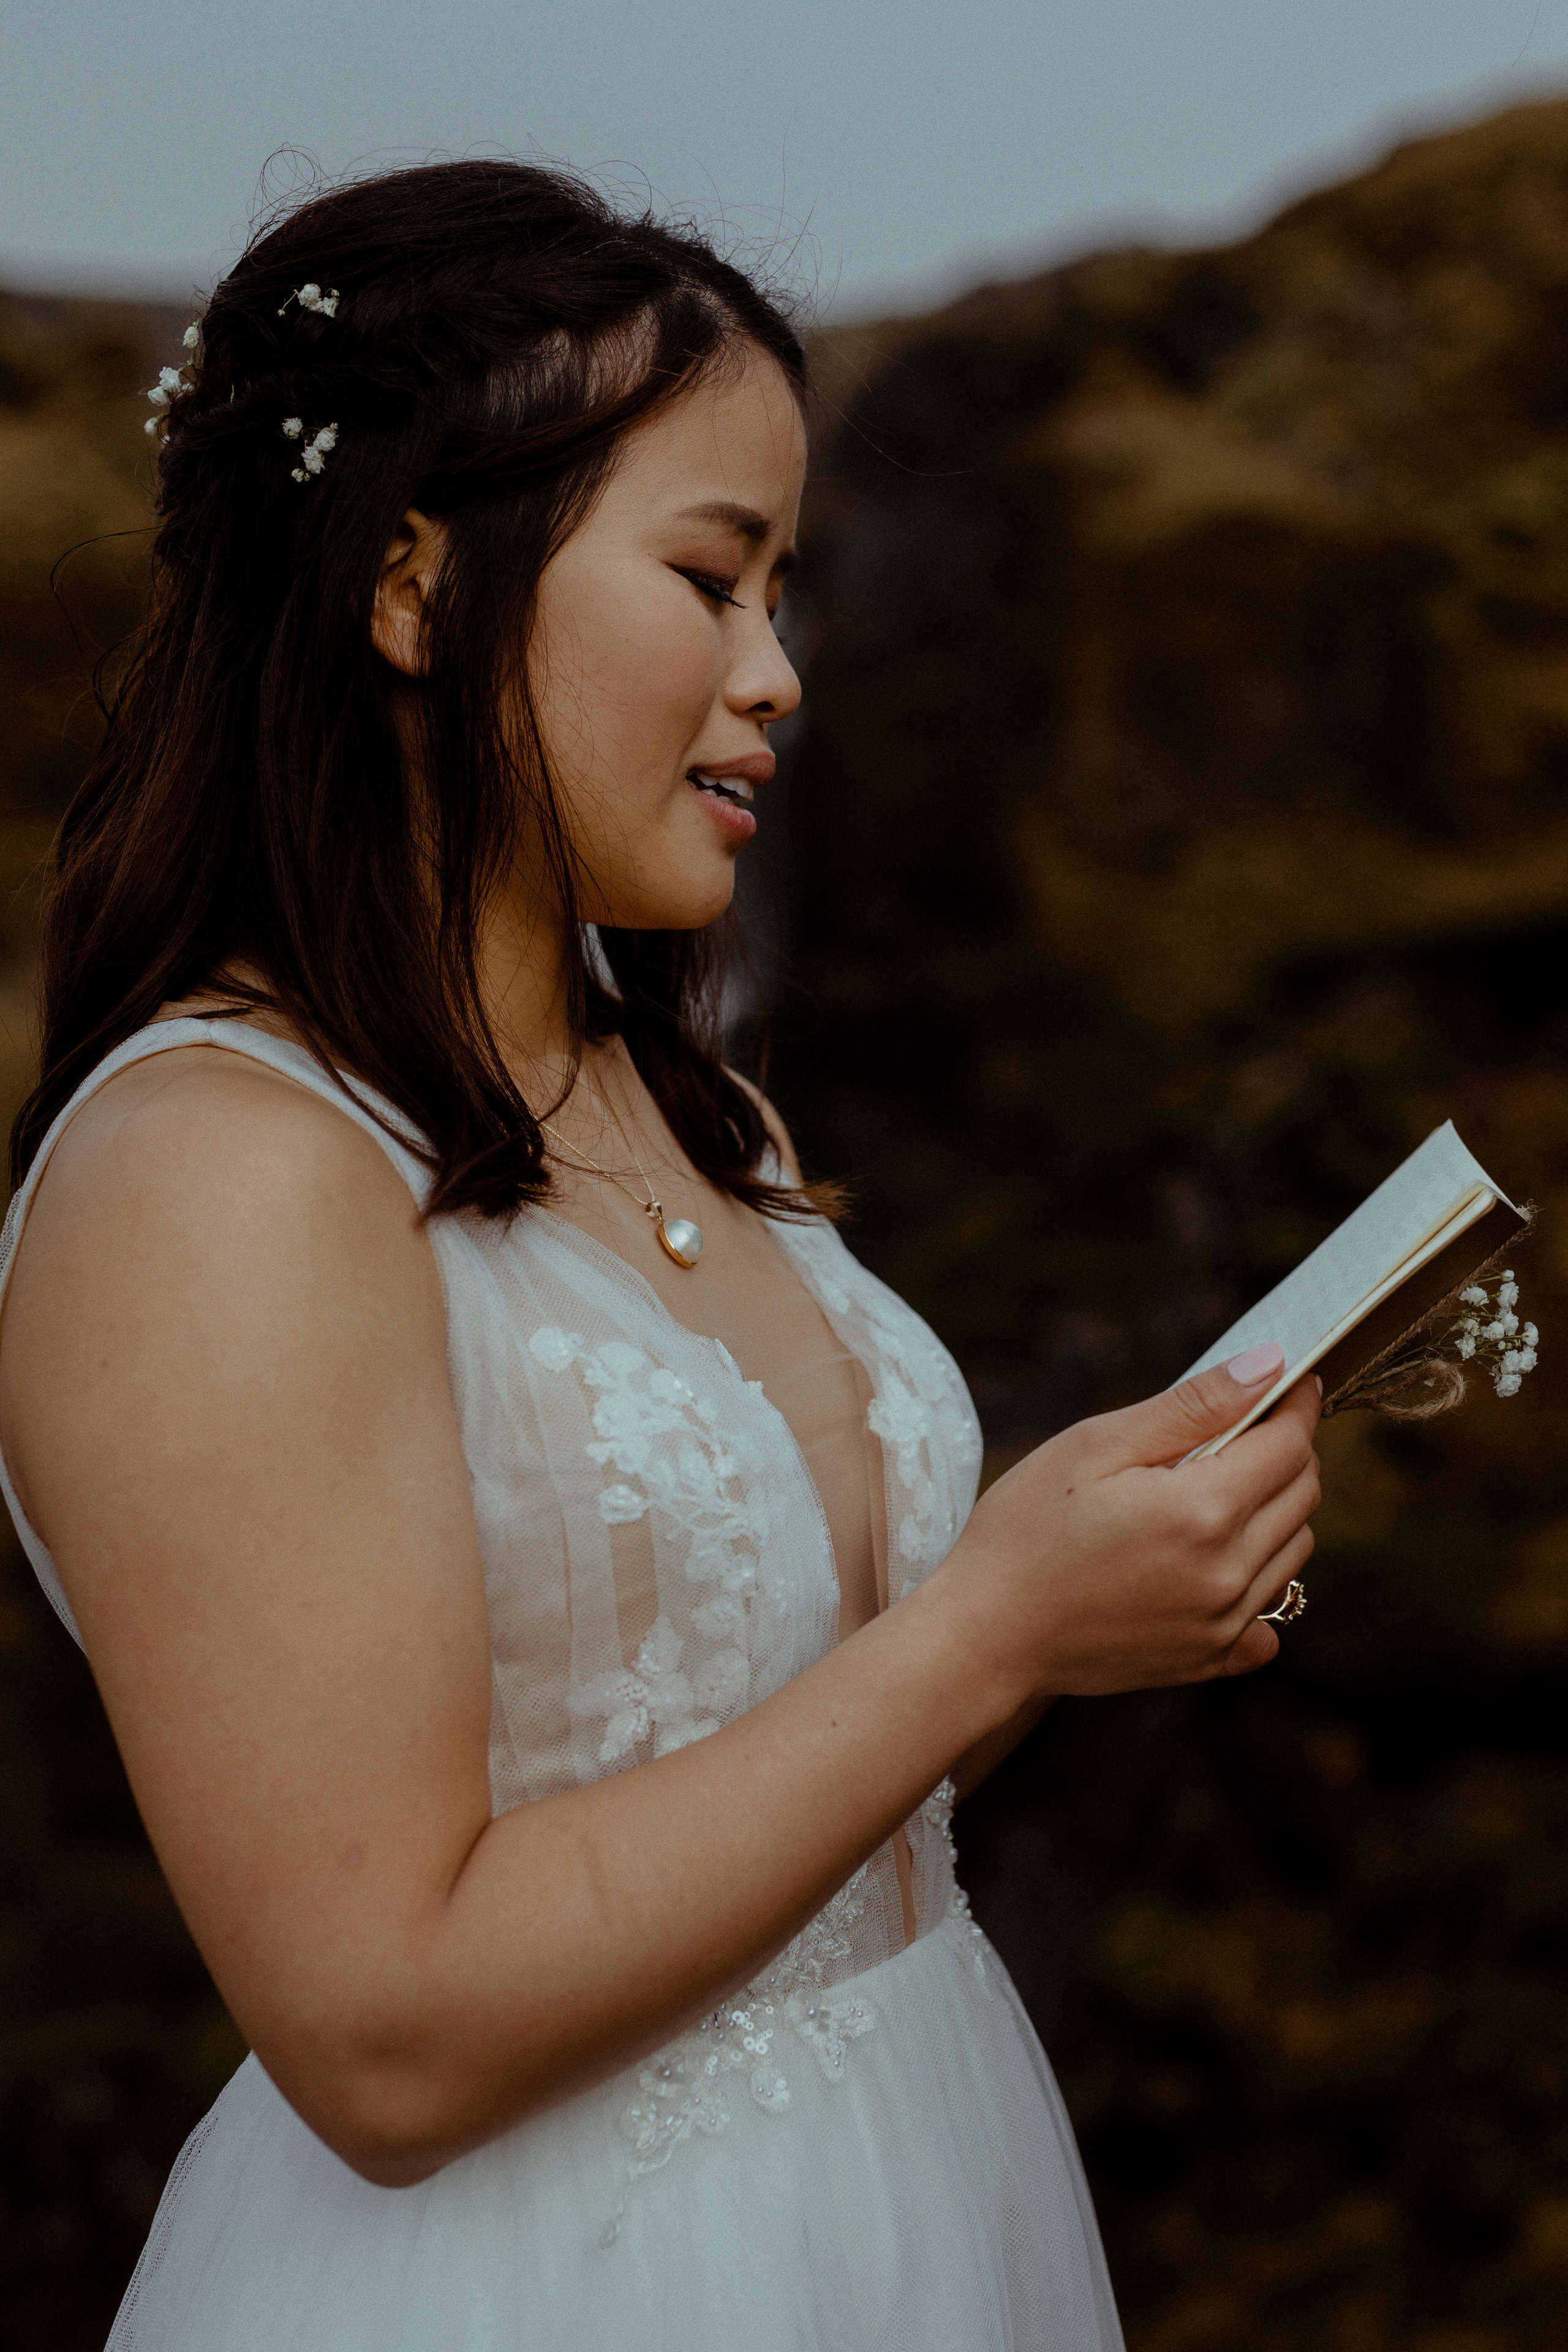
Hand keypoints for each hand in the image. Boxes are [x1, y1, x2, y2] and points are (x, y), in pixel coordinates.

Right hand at [949, 1344, 1320, 1699]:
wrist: (986, 1634)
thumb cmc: (1026, 1529)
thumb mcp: (1096, 1445)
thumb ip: (1192, 1406)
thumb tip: (1269, 1366)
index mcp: (1202, 1510)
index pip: (1290, 1445)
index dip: (1294, 1405)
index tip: (1288, 1382)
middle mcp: (1227, 1573)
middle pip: (1303, 1495)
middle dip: (1287, 1452)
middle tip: (1241, 1431)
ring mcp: (1222, 1625)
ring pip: (1295, 1552)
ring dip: (1274, 1512)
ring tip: (1213, 1493)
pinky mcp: (1208, 1660)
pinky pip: (1270, 1619)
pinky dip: (1258, 1583)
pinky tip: (1211, 1565)